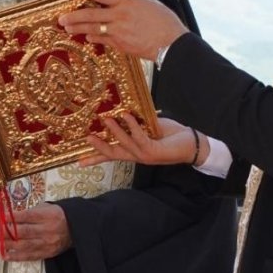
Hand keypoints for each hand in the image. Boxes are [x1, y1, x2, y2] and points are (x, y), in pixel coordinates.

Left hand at [4, 203, 71, 260]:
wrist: (76, 228)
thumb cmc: (56, 215)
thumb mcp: (45, 208)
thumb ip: (29, 212)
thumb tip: (9, 215)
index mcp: (47, 216)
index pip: (26, 216)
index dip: (11, 218)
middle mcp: (48, 230)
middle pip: (24, 232)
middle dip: (5, 234)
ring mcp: (48, 243)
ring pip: (25, 246)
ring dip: (8, 247)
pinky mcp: (48, 253)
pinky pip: (30, 256)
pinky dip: (17, 257)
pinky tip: (5, 256)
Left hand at [59, 0, 187, 60]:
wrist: (172, 43)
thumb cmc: (164, 21)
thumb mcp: (148, 3)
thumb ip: (130, 2)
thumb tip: (118, 0)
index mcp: (127, 1)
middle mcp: (120, 15)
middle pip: (90, 14)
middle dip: (73, 16)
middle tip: (61, 18)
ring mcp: (119, 31)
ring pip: (93, 28)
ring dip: (78, 28)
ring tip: (67, 28)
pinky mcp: (120, 44)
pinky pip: (102, 40)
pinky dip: (93, 37)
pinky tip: (87, 36)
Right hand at [79, 115, 196, 166]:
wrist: (193, 144)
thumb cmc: (172, 135)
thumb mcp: (151, 128)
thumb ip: (138, 124)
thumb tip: (124, 110)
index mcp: (134, 152)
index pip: (111, 155)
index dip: (95, 158)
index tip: (78, 161)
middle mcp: (137, 157)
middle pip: (112, 154)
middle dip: (98, 147)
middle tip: (86, 138)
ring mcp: (145, 156)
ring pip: (124, 144)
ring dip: (114, 131)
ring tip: (105, 118)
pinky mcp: (153, 151)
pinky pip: (139, 137)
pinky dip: (132, 125)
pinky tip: (127, 115)